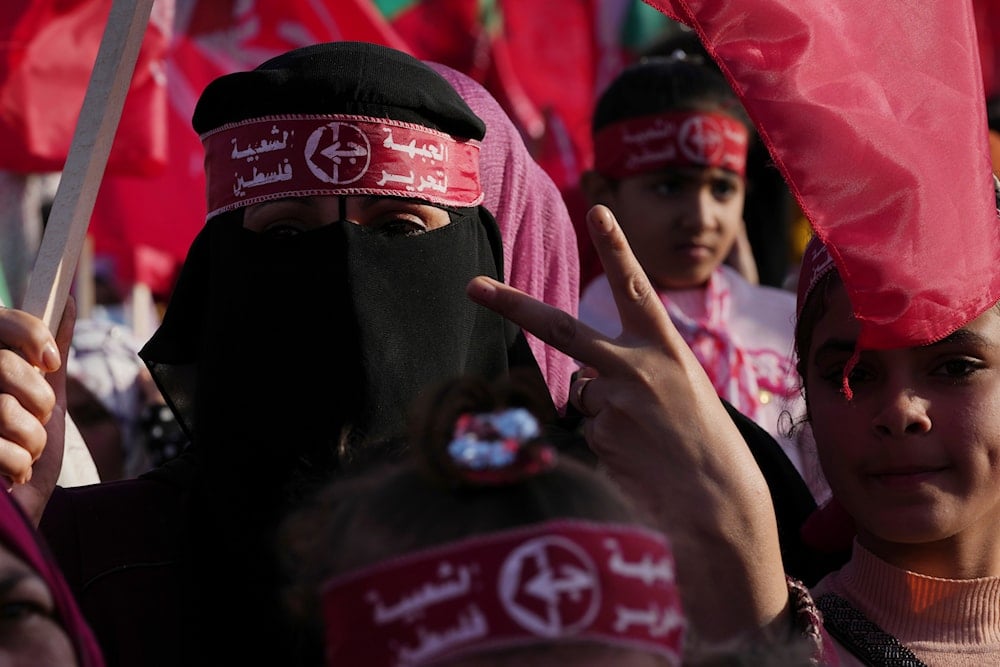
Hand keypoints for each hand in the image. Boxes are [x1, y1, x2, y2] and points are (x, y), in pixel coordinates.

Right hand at [0, 299, 74, 524]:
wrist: (9, 522)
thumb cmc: (24, 455)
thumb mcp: (46, 398)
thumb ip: (50, 351)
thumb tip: (65, 298)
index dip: (30, 334)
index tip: (50, 362)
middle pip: (5, 366)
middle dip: (38, 401)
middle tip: (36, 421)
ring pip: (1, 407)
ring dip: (28, 439)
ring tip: (22, 453)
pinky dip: (13, 463)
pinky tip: (8, 473)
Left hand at [467, 205, 788, 643]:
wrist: (721, 504)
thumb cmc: (707, 445)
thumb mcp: (685, 390)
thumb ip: (635, 372)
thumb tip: (581, 385)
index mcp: (665, 349)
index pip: (635, 287)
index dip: (616, 247)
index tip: (597, 209)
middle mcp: (634, 369)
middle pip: (560, 328)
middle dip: (512, 305)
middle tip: (472, 286)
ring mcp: (611, 405)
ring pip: (581, 396)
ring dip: (601, 412)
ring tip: (645, 439)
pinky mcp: (595, 440)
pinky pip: (584, 431)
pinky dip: (603, 442)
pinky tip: (635, 459)